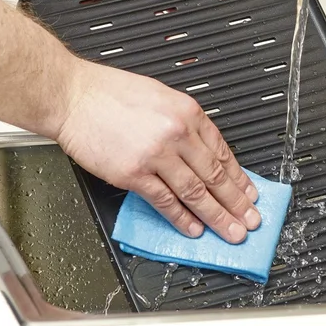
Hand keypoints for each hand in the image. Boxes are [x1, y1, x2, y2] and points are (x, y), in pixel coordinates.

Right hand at [56, 60, 260, 242]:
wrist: (73, 96)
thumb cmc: (112, 93)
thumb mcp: (163, 97)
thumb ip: (187, 124)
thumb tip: (206, 151)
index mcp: (189, 114)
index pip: (224, 152)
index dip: (240, 178)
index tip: (250, 194)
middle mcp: (177, 134)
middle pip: (215, 175)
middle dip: (237, 202)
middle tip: (251, 220)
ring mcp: (157, 155)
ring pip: (196, 192)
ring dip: (217, 215)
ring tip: (232, 231)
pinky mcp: (133, 173)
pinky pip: (165, 201)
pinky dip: (182, 218)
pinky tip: (194, 229)